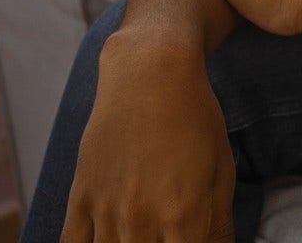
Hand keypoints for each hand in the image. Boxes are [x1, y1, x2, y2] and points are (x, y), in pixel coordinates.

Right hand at [62, 37, 235, 241]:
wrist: (149, 77)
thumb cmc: (195, 121)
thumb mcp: (221, 171)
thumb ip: (218, 224)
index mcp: (183, 215)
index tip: (191, 241)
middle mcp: (140, 219)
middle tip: (167, 234)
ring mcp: (105, 210)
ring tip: (143, 234)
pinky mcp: (80, 198)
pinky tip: (106, 240)